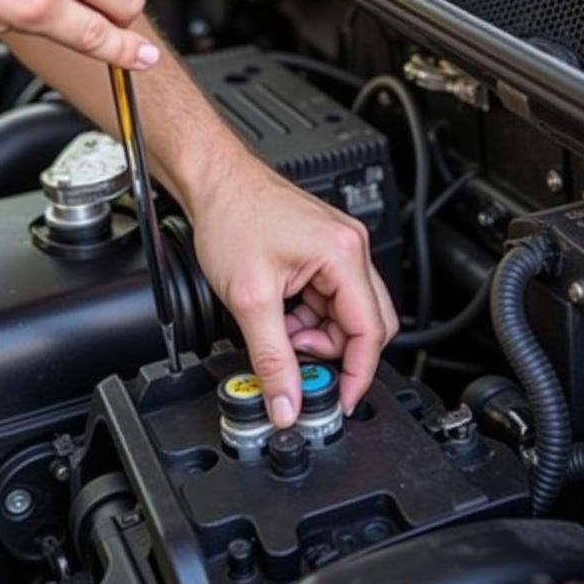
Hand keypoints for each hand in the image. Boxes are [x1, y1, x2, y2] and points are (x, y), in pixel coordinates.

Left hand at [190, 155, 398, 427]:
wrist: (213, 181)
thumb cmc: (231, 216)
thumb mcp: (249, 299)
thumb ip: (271, 358)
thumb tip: (287, 402)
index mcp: (344, 255)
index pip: (371, 332)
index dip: (357, 375)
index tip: (339, 401)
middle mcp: (350, 248)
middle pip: (366, 324)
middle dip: (333, 353)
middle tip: (299, 365)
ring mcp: (338, 247)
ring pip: (344, 315)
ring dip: (314, 334)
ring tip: (277, 331)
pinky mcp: (322, 251)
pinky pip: (328, 299)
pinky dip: (306, 317)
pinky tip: (279, 314)